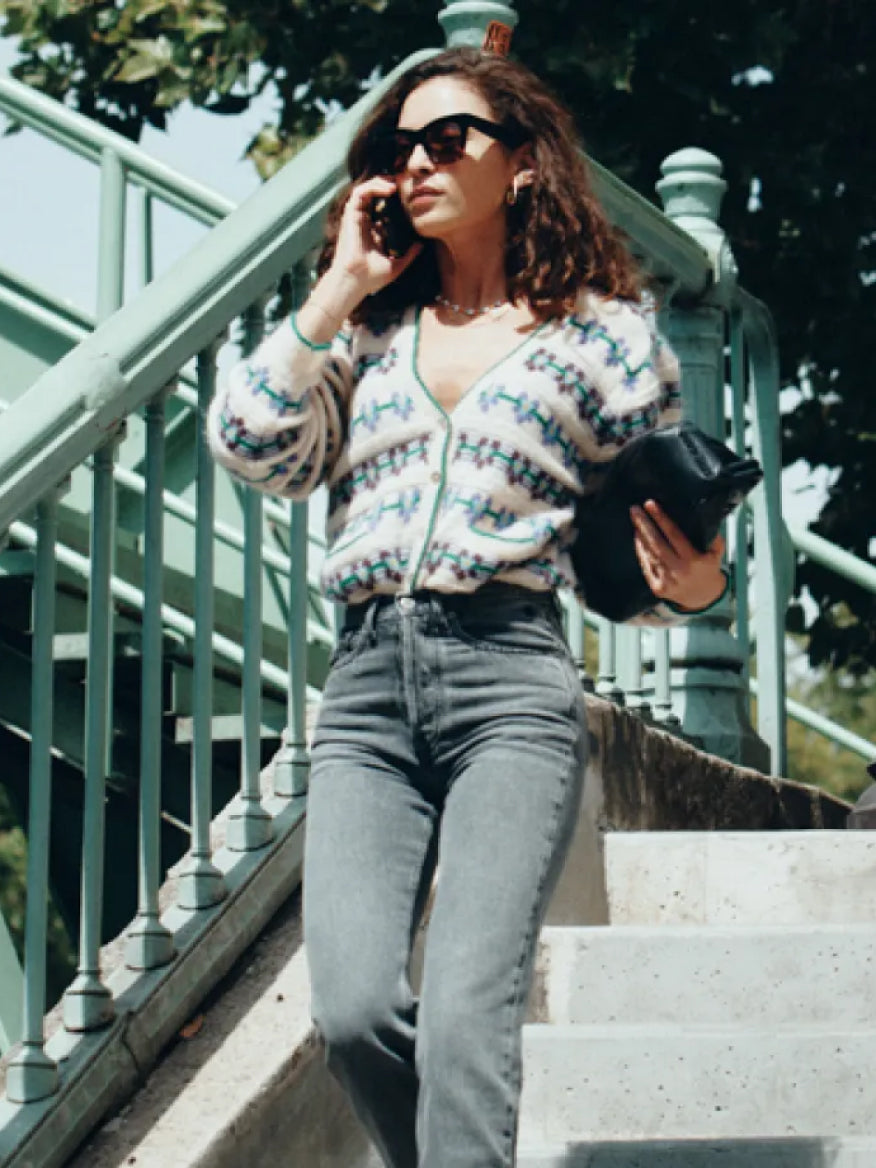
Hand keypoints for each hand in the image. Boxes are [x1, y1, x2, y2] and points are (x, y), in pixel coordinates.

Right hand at [330, 176, 422, 299]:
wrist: (355, 283)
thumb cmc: (371, 279)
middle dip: (387, 184)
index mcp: (371, 230)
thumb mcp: (396, 265)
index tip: (408, 195)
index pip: (380, 206)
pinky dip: (373, 186)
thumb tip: (421, 245)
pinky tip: (389, 189)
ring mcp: (354, 218)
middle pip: (372, 193)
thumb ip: (409, 255)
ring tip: (396, 183)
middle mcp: (361, 221)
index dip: (392, 197)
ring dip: (380, 182)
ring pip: (365, 189)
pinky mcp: (349, 216)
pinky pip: (359, 192)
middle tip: (403, 182)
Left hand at [631, 500, 725, 610]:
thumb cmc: (708, 569)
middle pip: (656, 543)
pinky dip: (640, 552)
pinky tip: (637, 539)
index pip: (674, 534)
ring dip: (640, 537)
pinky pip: (646, 567)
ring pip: (649, 555)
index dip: (661, 518)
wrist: (703, 598)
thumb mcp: (717, 554)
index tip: (650, 504)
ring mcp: (666, 580)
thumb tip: (706, 518)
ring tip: (635, 521)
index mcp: (693, 559)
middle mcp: (678, 570)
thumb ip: (714, 538)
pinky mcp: (657, 588)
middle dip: (644, 524)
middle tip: (634, 509)